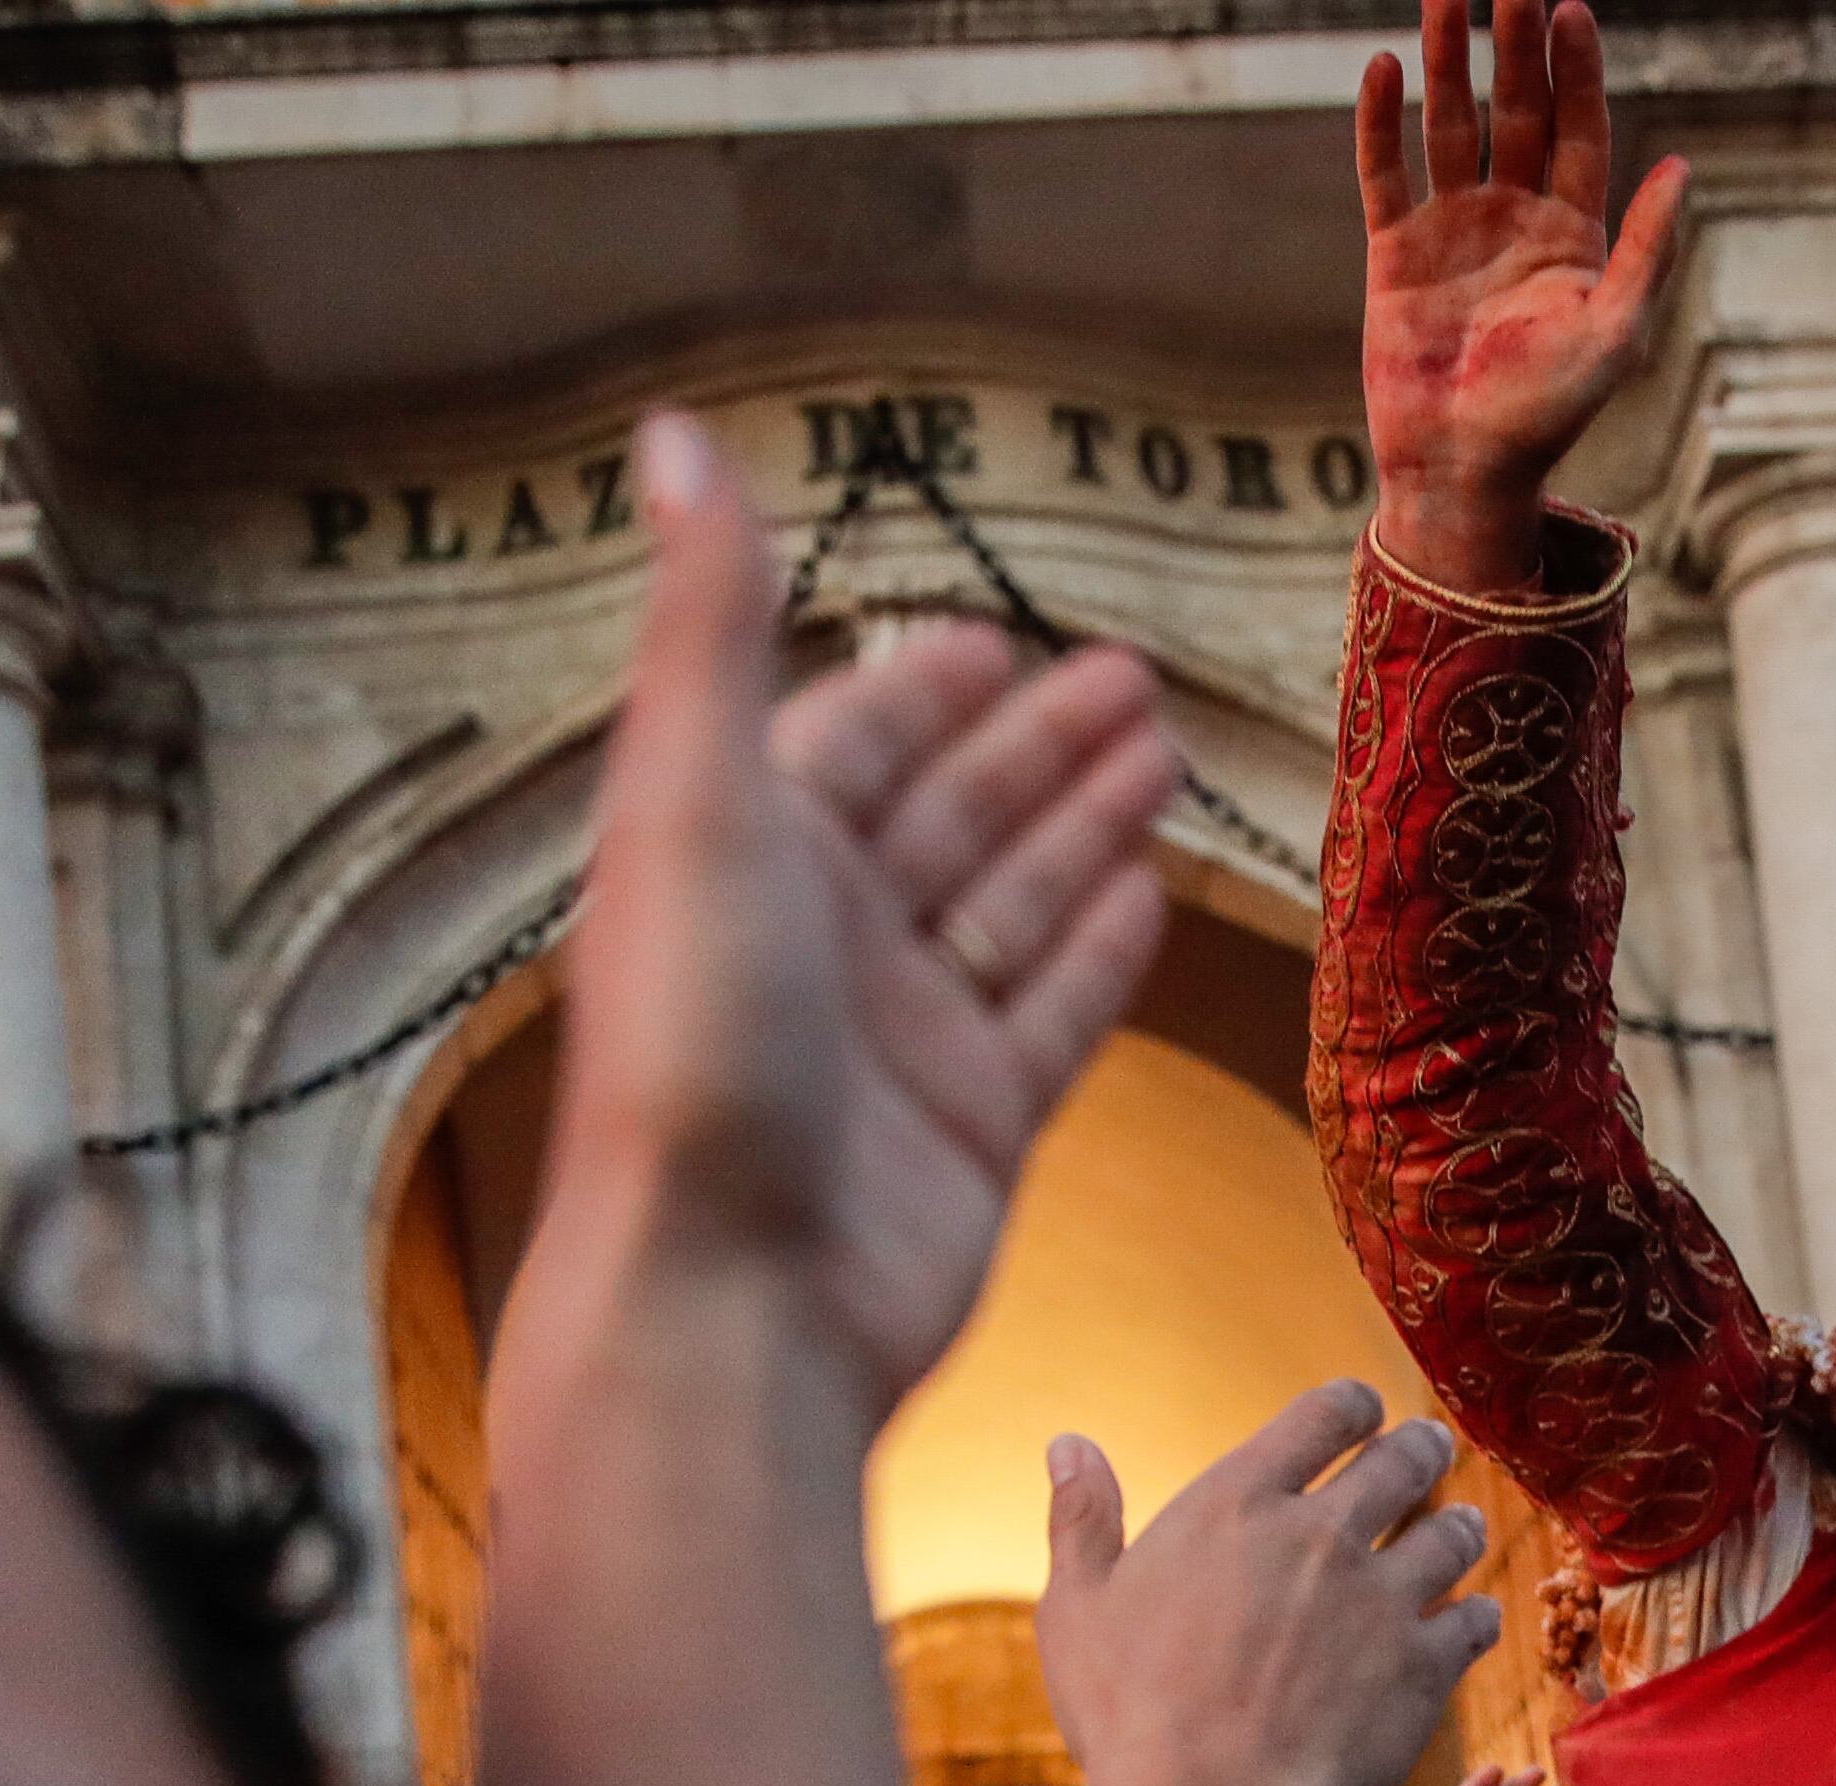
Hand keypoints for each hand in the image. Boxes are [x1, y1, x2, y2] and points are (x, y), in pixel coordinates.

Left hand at [543, 414, 1178, 1414]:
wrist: (733, 1300)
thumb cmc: (696, 1050)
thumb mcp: (694, 797)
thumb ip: (708, 619)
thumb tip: (670, 435)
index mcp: (734, 851)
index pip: (842, 739)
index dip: (915, 685)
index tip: (990, 633)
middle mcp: (815, 938)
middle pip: (943, 811)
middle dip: (1030, 741)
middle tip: (1131, 675)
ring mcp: (899, 1036)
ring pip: (1009, 901)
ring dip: (1079, 824)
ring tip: (1164, 754)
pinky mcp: (972, 1125)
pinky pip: (1050, 1010)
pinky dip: (1099, 945)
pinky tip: (1153, 887)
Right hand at [1039, 1380, 1502, 1785]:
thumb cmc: (1130, 1714)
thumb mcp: (1078, 1608)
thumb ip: (1081, 1518)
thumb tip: (1068, 1445)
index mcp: (1238, 1503)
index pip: (1325, 1414)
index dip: (1353, 1404)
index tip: (1364, 1412)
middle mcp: (1321, 1535)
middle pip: (1404, 1460)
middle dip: (1421, 1447)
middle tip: (1429, 1447)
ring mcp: (1381, 1599)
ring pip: (1451, 1534)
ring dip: (1460, 1523)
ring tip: (1462, 1524)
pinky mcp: (1422, 1667)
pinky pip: (1475, 1621)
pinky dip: (1478, 1614)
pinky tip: (1473, 1618)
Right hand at [1357, 0, 1686, 592]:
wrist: (1464, 471)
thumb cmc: (1548, 414)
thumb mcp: (1615, 331)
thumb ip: (1648, 248)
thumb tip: (1681, 165)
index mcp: (1572, 234)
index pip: (1576, 129)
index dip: (1575, 70)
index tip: (1569, 7)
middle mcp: (1512, 220)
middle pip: (1515, 110)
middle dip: (1513, 44)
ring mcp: (1451, 232)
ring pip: (1450, 125)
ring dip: (1448, 62)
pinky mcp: (1395, 254)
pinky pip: (1385, 175)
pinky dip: (1379, 124)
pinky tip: (1381, 69)